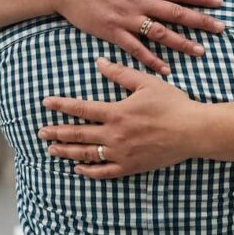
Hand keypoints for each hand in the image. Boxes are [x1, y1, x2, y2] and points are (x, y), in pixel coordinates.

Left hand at [40, 57, 202, 178]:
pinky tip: (78, 168)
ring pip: (86, 154)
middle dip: (57, 132)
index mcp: (117, 112)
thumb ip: (120, 73)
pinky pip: (104, 171)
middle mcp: (114, 135)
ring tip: (52, 150)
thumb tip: (98, 62)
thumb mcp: (146, 83)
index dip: (61, 106)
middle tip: (41, 132)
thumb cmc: (172, 104)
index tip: (46, 103)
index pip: (81, 109)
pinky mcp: (130, 166)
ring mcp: (121, 153)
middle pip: (78, 134)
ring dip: (66, 152)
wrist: (193, 131)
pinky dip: (88, 171)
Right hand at [54, 0, 223, 74]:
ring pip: (161, 32)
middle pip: (177, 12)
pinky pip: (137, 49)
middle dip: (201, 21)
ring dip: (182, 43)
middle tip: (221, 28)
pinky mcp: (114, 32)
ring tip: (200, 51)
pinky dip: (152, 60)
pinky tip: (166, 69)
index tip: (220, 2)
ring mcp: (127, 18)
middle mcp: (140, 1)